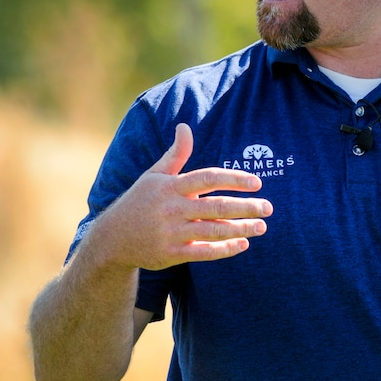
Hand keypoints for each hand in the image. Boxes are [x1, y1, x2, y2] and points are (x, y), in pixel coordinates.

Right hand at [90, 123, 272, 270]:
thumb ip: (176, 154)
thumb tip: (185, 126)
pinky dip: (225, 249)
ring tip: (262, 226)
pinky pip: (203, 252)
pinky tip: (243, 244)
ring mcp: (171, 233)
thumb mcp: (154, 175)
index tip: (257, 182)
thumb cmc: (139, 202)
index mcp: (170, 186)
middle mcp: (172, 209)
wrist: (111, 240)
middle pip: (216, 206)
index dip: (234, 179)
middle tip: (269, 207)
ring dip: (241, 229)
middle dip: (246, 207)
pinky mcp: (170, 255)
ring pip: (213, 231)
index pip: (208, 178)